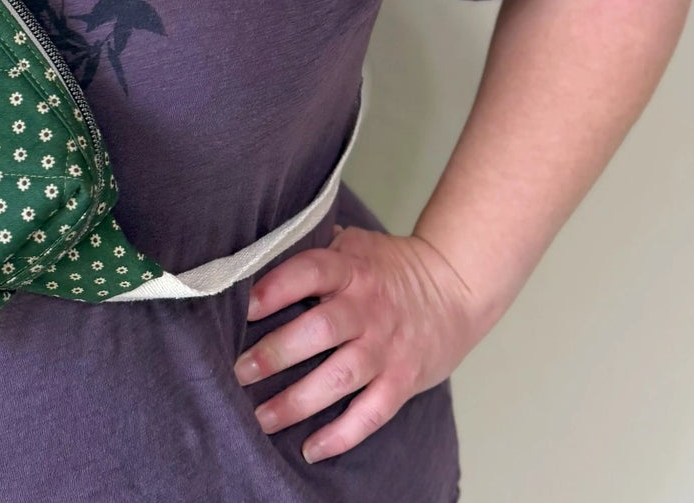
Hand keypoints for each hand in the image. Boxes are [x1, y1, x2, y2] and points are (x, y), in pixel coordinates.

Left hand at [232, 224, 483, 463]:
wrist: (454, 287)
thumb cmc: (389, 267)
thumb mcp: (354, 244)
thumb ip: (316, 249)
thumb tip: (260, 253)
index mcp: (351, 268)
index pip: (311, 271)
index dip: (278, 286)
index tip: (246, 306)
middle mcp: (367, 307)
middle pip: (320, 330)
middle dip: (277, 353)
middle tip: (239, 371)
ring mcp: (386, 347)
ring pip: (341, 377)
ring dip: (298, 401)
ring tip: (261, 419)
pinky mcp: (403, 380)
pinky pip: (371, 413)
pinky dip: (342, 435)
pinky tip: (311, 449)